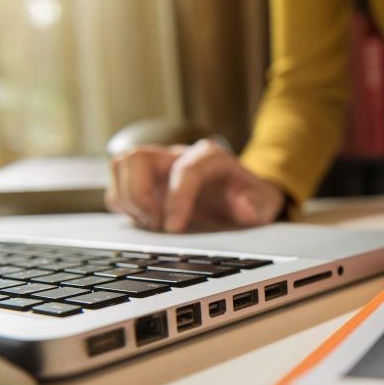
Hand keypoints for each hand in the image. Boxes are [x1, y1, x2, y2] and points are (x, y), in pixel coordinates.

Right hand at [106, 139, 284, 232]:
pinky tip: (144, 221)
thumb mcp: (264, 203)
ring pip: (121, 165)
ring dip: (127, 199)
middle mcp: (178, 155)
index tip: (174, 229)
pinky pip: (119, 184)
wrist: (244, 196)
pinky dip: (123, 205)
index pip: (184, 171)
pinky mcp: (145, 180)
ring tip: (149, 223)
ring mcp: (158, 166)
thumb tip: (244, 207)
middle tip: (156, 224)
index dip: (176, 200)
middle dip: (140, 195)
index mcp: (209, 157)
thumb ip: (257, 204)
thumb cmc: (251, 198)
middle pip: (138, 157)